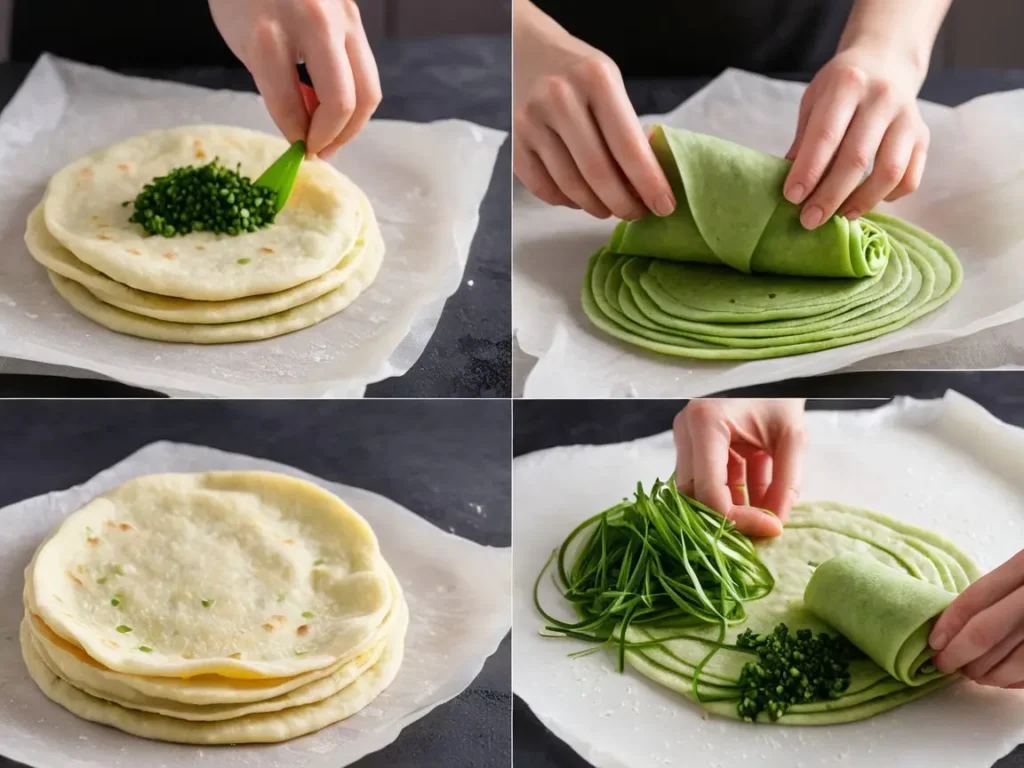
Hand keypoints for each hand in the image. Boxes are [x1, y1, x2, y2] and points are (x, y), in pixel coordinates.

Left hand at [210, 0, 380, 158]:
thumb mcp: (244, 43)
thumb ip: (278, 88)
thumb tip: (307, 127)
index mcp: (269, 36)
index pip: (291, 107)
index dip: (297, 137)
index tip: (299, 150)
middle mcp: (314, 25)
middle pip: (345, 102)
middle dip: (334, 137)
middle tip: (320, 150)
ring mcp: (343, 17)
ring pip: (368, 89)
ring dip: (353, 122)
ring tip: (332, 132)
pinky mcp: (356, 15)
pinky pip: (365, 69)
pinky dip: (354, 95)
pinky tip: (335, 102)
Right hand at [512, 3, 674, 219]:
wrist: (524, 51)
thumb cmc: (577, 73)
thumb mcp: (609, 82)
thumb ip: (627, 126)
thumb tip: (647, 182)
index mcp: (595, 80)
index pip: (628, 145)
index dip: (649, 183)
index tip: (664, 206)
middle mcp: (560, 99)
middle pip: (597, 172)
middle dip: (622, 203)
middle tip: (636, 214)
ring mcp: (531, 122)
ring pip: (570, 186)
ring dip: (596, 206)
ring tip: (610, 208)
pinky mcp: (514, 142)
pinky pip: (544, 188)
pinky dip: (566, 202)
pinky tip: (580, 198)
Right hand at [673, 399, 807, 537]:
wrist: (772, 367)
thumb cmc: (780, 391)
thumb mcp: (792, 437)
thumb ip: (785, 484)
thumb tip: (774, 526)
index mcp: (705, 423)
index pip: (708, 490)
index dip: (737, 519)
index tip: (769, 528)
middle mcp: (687, 430)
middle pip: (695, 494)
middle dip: (729, 517)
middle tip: (763, 530)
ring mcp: (688, 436)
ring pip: (700, 489)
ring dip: (734, 505)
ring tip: (769, 514)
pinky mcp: (697, 442)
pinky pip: (710, 477)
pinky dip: (737, 491)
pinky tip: (764, 498)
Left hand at [783, 45, 929, 228]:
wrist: (887, 61)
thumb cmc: (842, 86)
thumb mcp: (815, 100)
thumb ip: (805, 138)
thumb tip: (793, 184)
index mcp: (847, 84)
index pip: (826, 135)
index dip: (808, 171)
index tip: (792, 197)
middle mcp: (882, 98)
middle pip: (856, 159)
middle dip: (829, 196)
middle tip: (809, 220)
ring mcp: (907, 118)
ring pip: (888, 172)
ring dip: (861, 202)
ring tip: (839, 216)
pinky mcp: (922, 136)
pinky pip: (910, 178)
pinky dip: (889, 196)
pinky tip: (868, 200)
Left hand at [930, 550, 1023, 686]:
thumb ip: (1001, 591)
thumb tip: (955, 624)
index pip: (976, 599)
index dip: (949, 625)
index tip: (934, 642)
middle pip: (985, 632)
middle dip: (958, 654)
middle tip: (944, 664)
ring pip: (1011, 659)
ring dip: (984, 673)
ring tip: (972, 673)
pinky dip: (1013, 680)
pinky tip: (1002, 678)